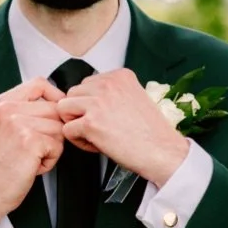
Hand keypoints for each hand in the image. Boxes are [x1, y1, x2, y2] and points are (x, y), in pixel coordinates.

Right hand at [0, 79, 67, 225]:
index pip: (39, 84)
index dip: (55, 97)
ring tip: (31, 156)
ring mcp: (18, 123)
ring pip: (60, 128)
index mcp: (2, 102)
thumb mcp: (6, 127)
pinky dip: (51, 160)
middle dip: (54, 131)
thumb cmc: (0, 163)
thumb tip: (59, 103)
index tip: (55, 115)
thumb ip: (26, 110)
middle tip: (35, 147)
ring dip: (53, 147)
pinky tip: (32, 165)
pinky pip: (58, 146)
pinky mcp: (29, 140)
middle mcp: (7, 109)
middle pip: (55, 108)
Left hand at [53, 69, 191, 185]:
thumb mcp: (136, 97)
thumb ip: (113, 92)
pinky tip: (96, 144)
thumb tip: (89, 97)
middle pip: (72, 94)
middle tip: (99, 127)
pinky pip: (67, 130)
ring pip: (63, 108)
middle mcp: (108, 84)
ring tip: (95, 134)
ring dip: (75, 123)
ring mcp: (98, 103)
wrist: (163, 152)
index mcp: (120, 76)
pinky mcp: (90, 124)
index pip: (87, 84)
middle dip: (80, 112)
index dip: (92, 103)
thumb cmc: (151, 132)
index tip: (107, 116)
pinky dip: (78, 141)